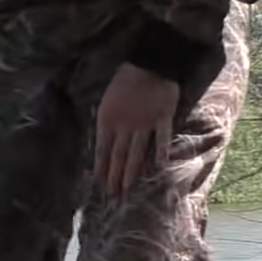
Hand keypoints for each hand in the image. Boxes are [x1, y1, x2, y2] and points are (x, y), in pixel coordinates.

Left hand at [93, 63, 179, 198]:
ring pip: (136, 152)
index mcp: (107, 121)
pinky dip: (160, 153)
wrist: (149, 63)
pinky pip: (162, 138)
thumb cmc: (124, 82)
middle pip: (118, 156)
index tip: (98, 187)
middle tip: (112, 197)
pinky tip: (159, 168)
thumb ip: (106, 124)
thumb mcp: (106, 103)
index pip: (102, 151)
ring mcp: (145, 123)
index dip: (100, 170)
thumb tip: (101, 145)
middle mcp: (125, 126)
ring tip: (127, 189)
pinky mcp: (163, 118)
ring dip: (131, 172)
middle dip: (114, 178)